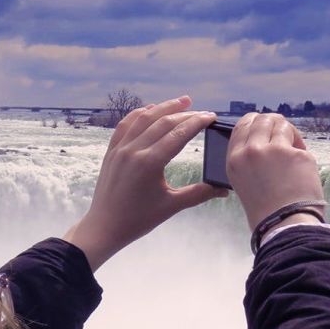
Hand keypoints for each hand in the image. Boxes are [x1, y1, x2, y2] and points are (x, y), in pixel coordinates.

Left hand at [65, 96, 227, 270]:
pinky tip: (151, 109)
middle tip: (202, 111)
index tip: (212, 116)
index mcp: (150, 163)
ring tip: (183, 101)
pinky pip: (125, 124)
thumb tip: (225, 189)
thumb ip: (199, 194)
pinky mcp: (111, 151)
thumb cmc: (138, 220)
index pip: (178, 134)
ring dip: (164, 107)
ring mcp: (120, 148)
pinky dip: (140, 114)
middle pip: (163, 122)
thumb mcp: (171, 206)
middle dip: (186, 114)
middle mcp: (134, 150)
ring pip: (144, 118)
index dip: (197, 122)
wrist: (104, 227)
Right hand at [226, 113, 324, 229]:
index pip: (241, 126)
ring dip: (289, 133)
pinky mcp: (296, 154)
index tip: (264, 126)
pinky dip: (302, 150)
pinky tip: (302, 167)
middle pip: (262, 119)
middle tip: (283, 134)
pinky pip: (299, 143)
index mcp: (234, 160)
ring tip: (293, 149)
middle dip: (274, 123)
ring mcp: (274, 151)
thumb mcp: (242, 182)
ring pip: (281, 125)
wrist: (284, 224)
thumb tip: (263, 141)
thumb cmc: (264, 210)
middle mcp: (251, 151)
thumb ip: (247, 159)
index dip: (254, 121)